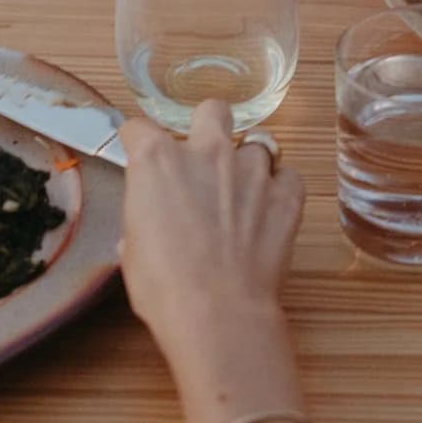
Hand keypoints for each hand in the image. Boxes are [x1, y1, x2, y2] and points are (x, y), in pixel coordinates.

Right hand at [117, 104, 304, 359]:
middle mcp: (207, 152)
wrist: (217, 311)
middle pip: (211, 110)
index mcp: (156, 161)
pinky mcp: (288, 194)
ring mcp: (252, 170)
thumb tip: (151, 221)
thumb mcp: (132, 249)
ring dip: (248, 165)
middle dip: (208, 126)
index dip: (137, 142)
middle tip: (205, 158)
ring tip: (243, 196)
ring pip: (257, 144)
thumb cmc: (163, 286)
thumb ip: (144, 216)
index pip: (139, 128)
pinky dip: (281, 188)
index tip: (139, 155)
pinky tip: (271, 211)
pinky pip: (289, 176)